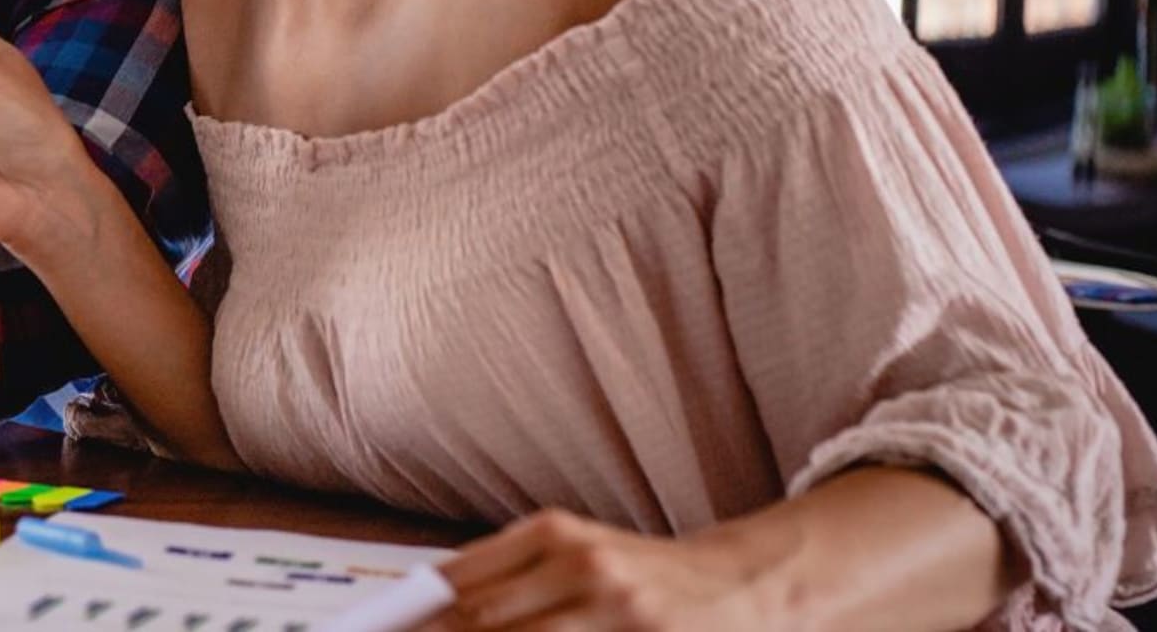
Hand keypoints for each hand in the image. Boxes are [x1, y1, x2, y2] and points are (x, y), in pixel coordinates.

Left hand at [427, 511, 783, 631]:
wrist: (743, 586)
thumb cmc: (642, 574)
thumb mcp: (574, 553)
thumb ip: (507, 576)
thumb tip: (425, 608)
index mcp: (554, 534)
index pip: (460, 583)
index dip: (414, 619)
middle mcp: (583, 568)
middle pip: (481, 624)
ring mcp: (617, 614)